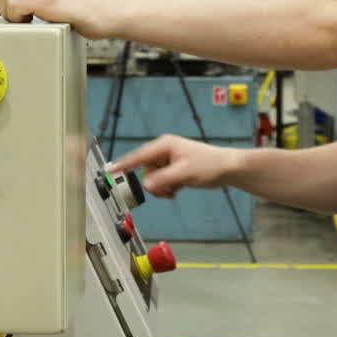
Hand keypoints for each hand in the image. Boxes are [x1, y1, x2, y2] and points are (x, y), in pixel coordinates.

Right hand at [107, 135, 242, 198]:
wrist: (226, 169)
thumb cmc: (209, 165)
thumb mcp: (184, 174)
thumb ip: (163, 180)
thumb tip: (146, 185)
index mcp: (164, 145)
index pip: (138, 156)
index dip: (123, 164)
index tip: (110, 171)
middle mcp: (163, 151)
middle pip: (145, 172)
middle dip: (155, 184)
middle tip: (168, 191)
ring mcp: (168, 161)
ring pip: (153, 179)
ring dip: (162, 188)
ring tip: (175, 190)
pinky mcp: (172, 169)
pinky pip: (161, 182)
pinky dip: (167, 188)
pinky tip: (178, 189)